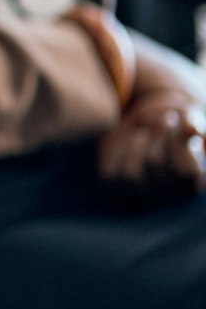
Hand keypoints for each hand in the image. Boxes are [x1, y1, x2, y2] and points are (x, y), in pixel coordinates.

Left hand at [101, 40, 205, 199]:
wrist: (147, 117)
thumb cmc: (177, 117)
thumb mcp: (193, 117)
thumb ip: (198, 127)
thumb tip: (194, 130)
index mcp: (196, 180)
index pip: (186, 174)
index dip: (178, 143)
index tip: (177, 118)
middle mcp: (170, 192)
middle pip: (153, 166)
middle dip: (153, 134)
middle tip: (158, 118)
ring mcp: (142, 191)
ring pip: (131, 170)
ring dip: (134, 140)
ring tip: (144, 129)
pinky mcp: (115, 185)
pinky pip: (110, 170)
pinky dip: (116, 148)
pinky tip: (126, 138)